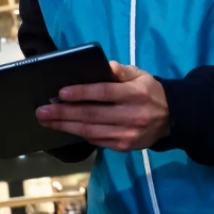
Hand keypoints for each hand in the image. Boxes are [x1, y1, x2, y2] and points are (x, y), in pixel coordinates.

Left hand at [36, 61, 169, 151]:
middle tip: (42, 110)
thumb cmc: (149, 91)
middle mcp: (131, 116)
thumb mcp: (141, 75)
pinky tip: (63, 128)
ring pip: (90, 131)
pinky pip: (96, 141)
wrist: (172, 118)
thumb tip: (106, 66)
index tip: (61, 93)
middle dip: (64, 112)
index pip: (104, 93)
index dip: (81, 93)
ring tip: (46, 120)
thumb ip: (123, 70)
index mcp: (135, 94)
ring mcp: (127, 134)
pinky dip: (78, 134)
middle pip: (92, 115)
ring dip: (65, 126)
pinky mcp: (123, 147)